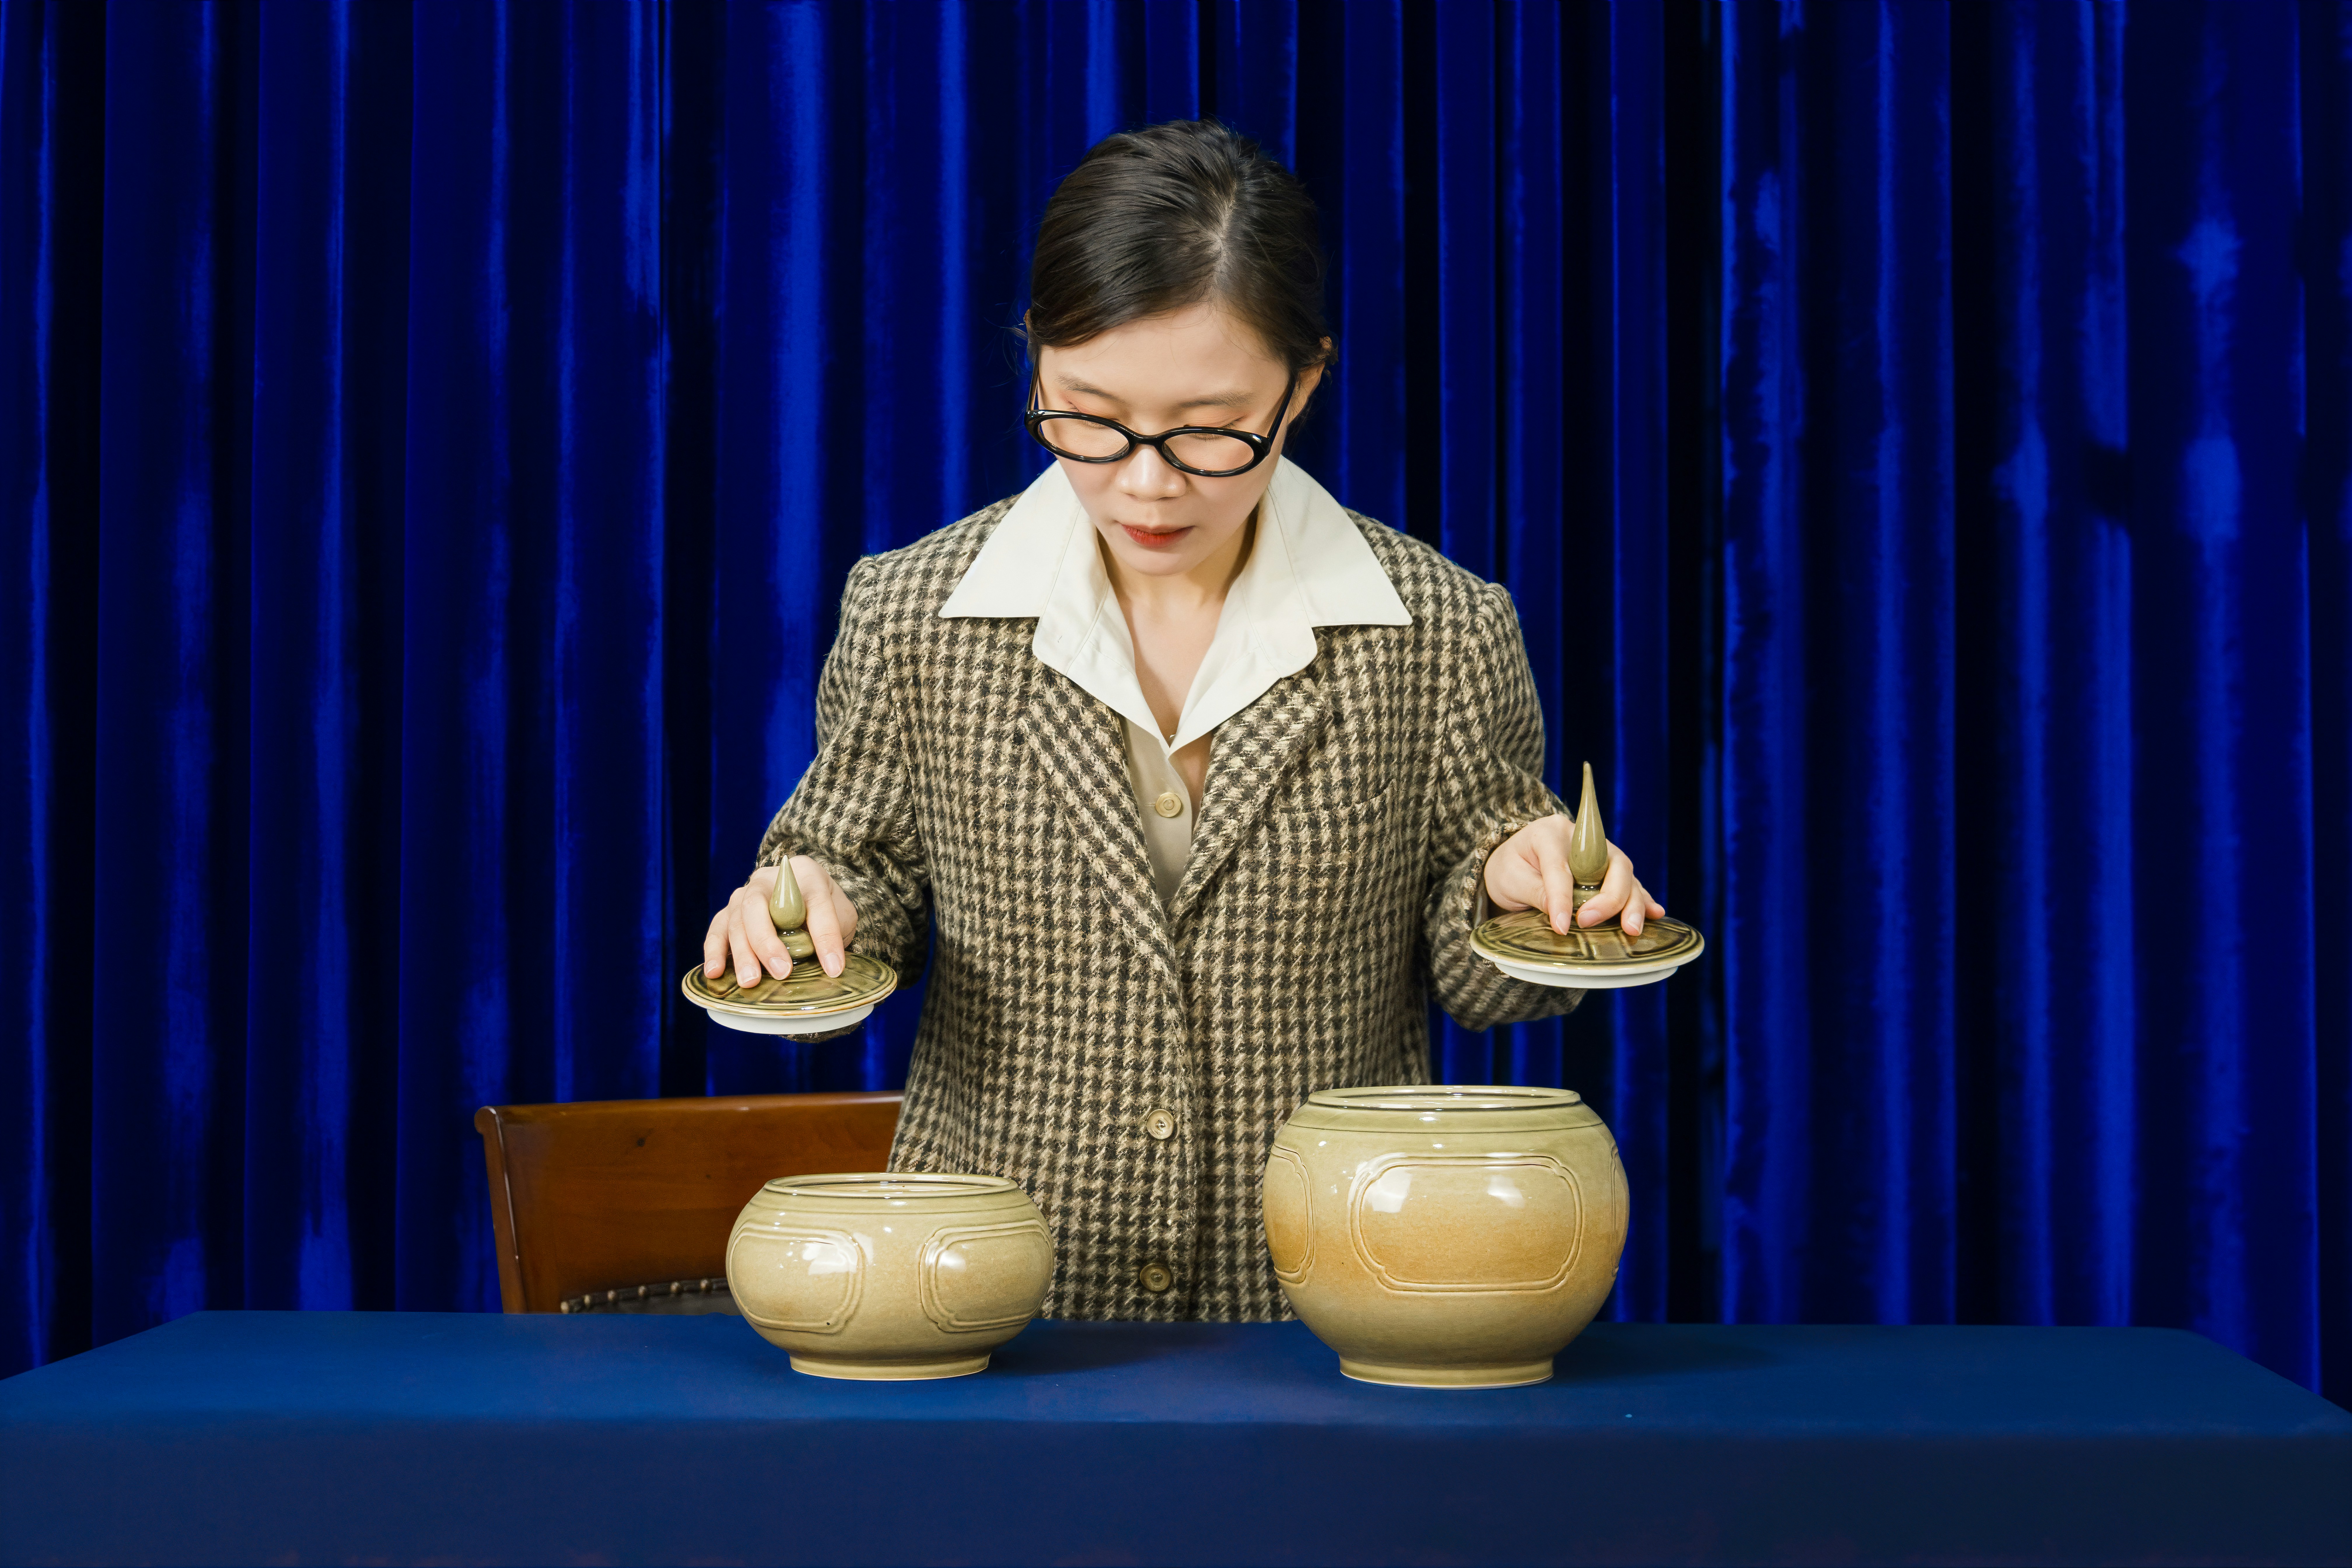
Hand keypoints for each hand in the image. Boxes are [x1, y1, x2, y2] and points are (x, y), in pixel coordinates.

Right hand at [702, 857, 859, 986]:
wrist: (804, 895)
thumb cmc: (825, 909)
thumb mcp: (842, 916)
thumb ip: (834, 933)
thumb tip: (826, 968)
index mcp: (806, 875)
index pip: (816, 904)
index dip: (825, 937)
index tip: (834, 968)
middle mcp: (770, 879)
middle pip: (759, 906)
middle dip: (768, 942)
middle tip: (782, 973)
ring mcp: (745, 893)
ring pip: (736, 920)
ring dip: (742, 953)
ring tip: (750, 981)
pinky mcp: (729, 911)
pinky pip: (717, 929)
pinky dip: (715, 951)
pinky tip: (714, 973)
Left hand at [1482, 814, 1663, 937]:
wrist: (1512, 860)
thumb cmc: (1509, 867)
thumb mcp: (1510, 879)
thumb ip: (1536, 893)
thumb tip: (1562, 915)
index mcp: (1550, 832)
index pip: (1561, 867)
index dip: (1563, 899)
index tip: (1562, 927)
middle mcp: (1582, 839)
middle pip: (1609, 865)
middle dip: (1607, 898)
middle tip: (1590, 923)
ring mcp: (1600, 852)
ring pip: (1625, 874)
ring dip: (1632, 903)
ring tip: (1632, 929)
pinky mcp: (1608, 869)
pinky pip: (1630, 883)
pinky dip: (1642, 899)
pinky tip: (1656, 914)